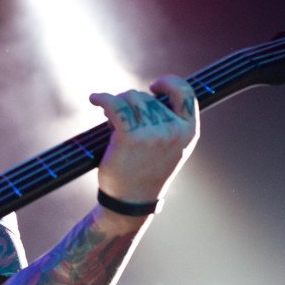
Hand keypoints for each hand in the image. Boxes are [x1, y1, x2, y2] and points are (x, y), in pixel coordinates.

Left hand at [89, 74, 198, 208]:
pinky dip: (102, 98)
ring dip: (117, 103)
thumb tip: (148, 94)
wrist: (131, 202)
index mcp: (189, 132)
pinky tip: (94, 99)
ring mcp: (152, 133)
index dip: (169, 83)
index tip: (154, 86)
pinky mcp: (129, 137)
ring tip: (110, 117)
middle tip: (122, 119)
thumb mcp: (172, 149)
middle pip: (147, 97)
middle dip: (131, 103)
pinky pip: (114, 105)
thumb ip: (169, 123)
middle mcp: (173, 131)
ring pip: (130, 98)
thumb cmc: (148, 173)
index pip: (186, 93)